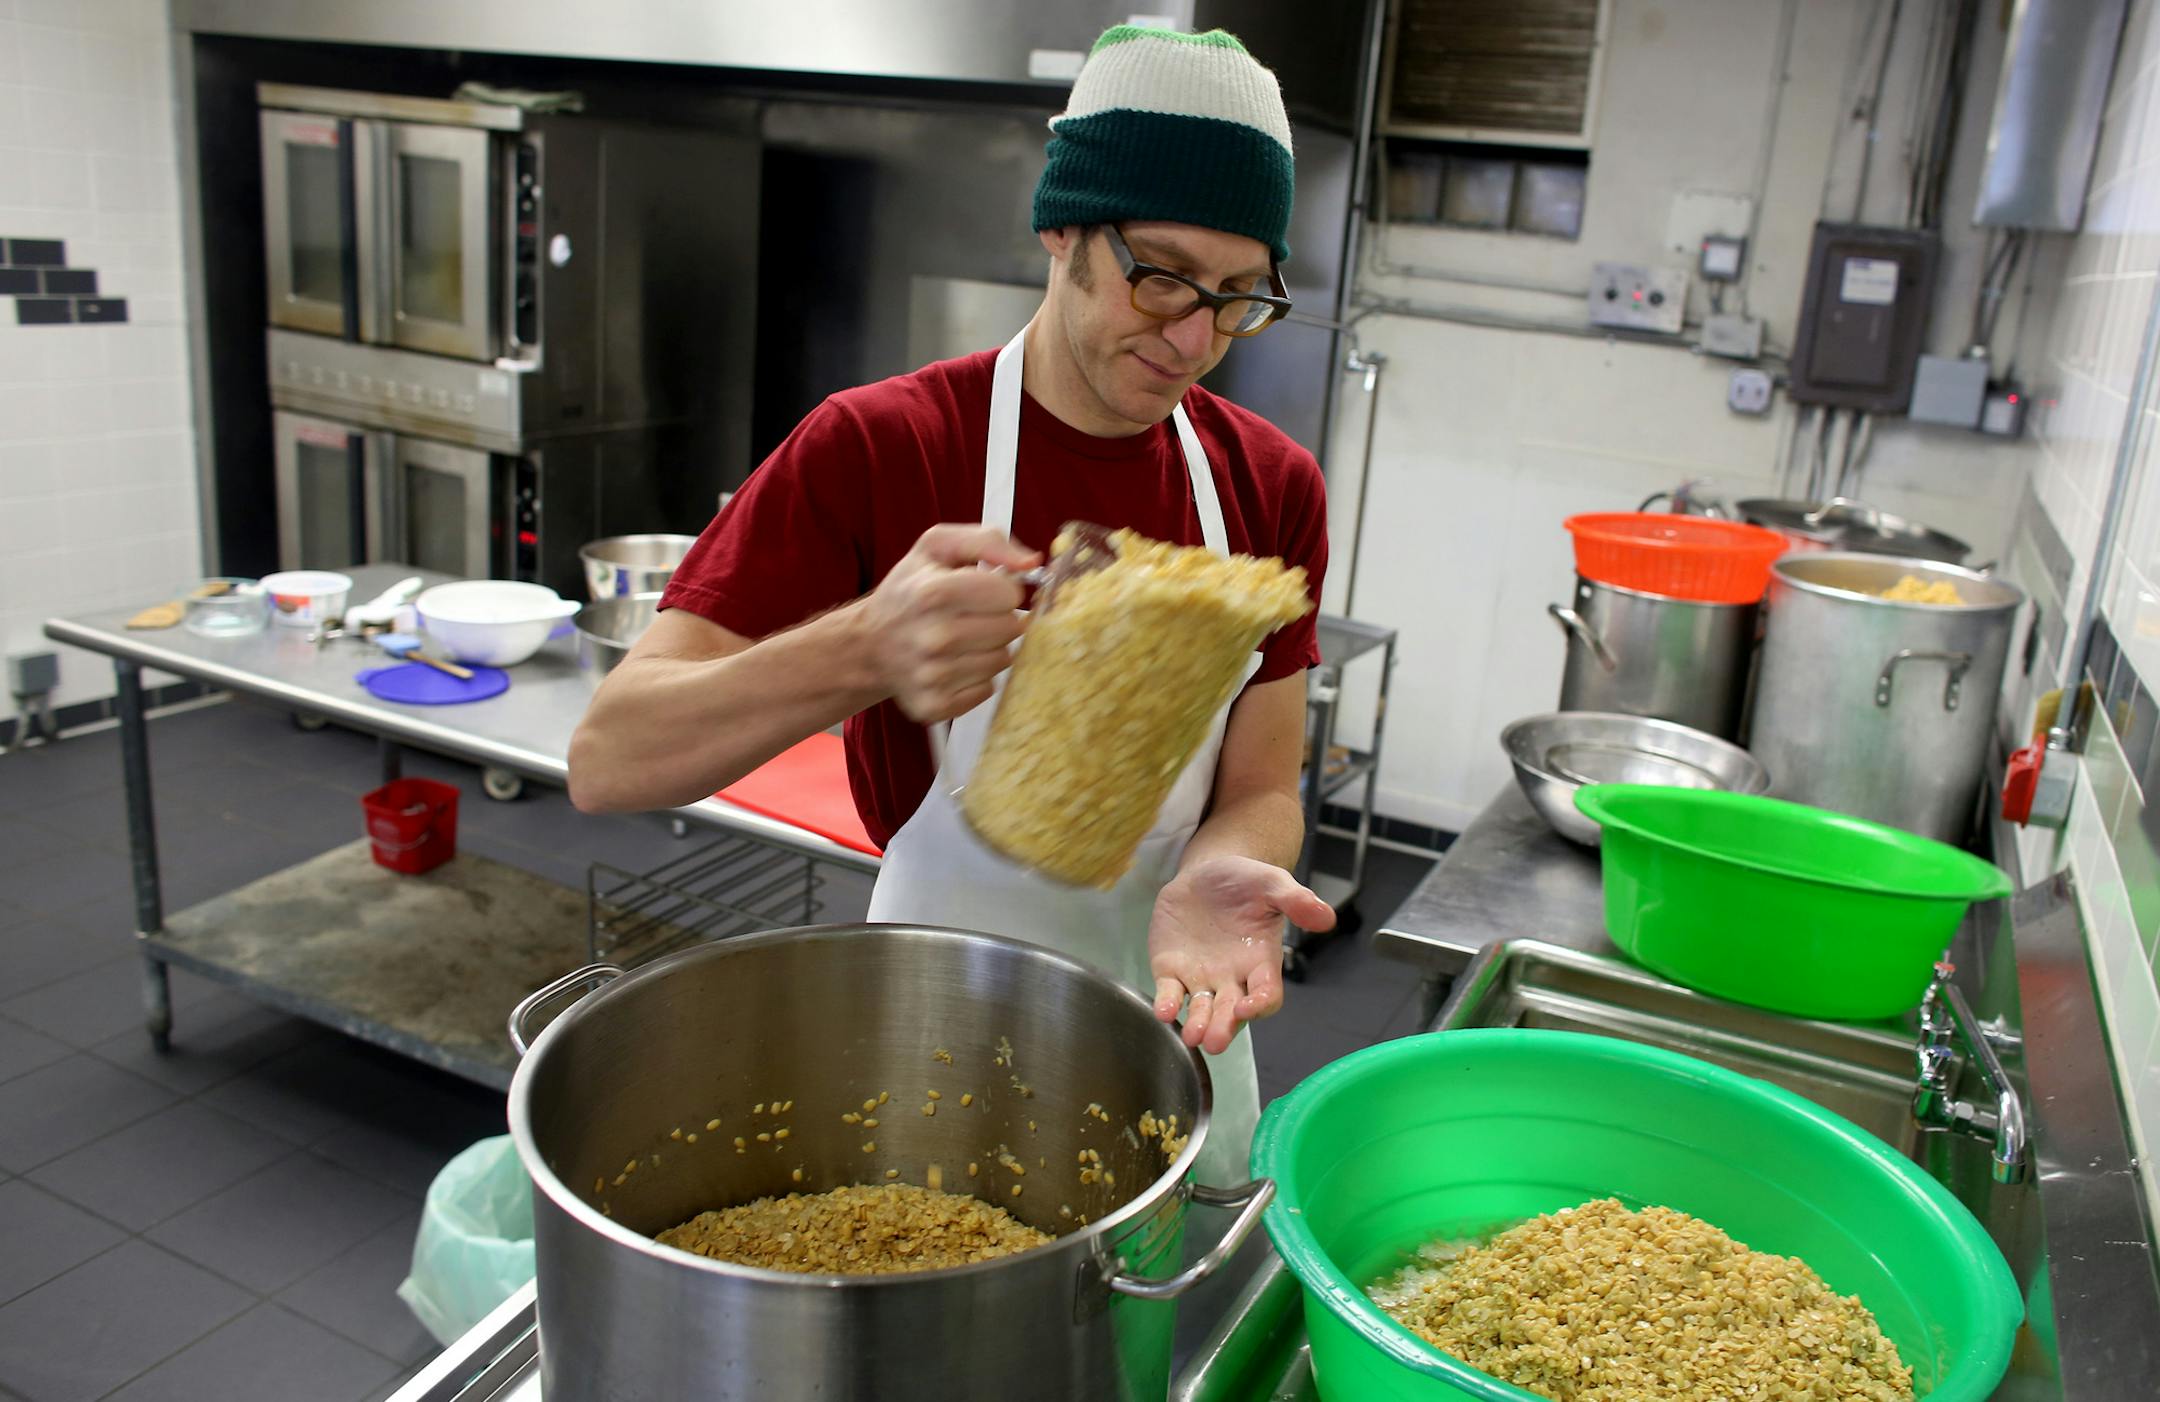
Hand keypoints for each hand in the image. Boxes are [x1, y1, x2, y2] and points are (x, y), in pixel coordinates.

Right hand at [862, 524, 1040, 722]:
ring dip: (989, 647)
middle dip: (999, 617)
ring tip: (962, 638)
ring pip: (1003, 660)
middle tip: (971, 615)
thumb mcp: (937, 547)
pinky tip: (954, 663)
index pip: (1010, 594)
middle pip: (1012, 629)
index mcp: (933, 593)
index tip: (981, 589)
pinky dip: (977, 677)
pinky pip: (988, 689)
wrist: (868, 644)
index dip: (1000, 588)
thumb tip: (1032, 562)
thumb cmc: (909, 590)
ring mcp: (933, 676)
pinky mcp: (935, 705)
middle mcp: (933, 638)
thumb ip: (988, 541)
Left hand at [1149, 856, 1334, 1054]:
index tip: (1247, 1007)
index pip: (1266, 994)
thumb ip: (1296, 900)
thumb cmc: (1244, 881)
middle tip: (1215, 1041)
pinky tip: (1164, 1011)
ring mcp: (1201, 977)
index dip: (1259, 1005)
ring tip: (1193, 1036)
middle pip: (1230, 1013)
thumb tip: (1326, 917)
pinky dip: (1166, 1004)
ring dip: (1197, 1024)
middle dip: (1223, 1027)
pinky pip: (1169, 992)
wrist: (1205, 872)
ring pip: (1201, 1010)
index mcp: (1260, 962)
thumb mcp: (1272, 883)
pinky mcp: (1171, 970)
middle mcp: (1232, 978)